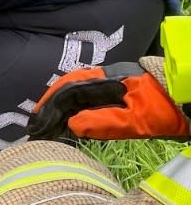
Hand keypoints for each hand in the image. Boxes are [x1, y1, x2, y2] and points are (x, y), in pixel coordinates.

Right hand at [28, 56, 189, 139]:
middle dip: (51, 105)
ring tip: (48, 124)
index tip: (36, 118)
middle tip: (37, 124)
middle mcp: (108, 79)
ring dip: (62, 108)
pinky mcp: (121, 95)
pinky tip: (71, 121)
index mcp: (108, 80)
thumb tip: (71, 125)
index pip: (69, 87)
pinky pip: (90, 99)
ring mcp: (114, 85)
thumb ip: (104, 122)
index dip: (50, 102)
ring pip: (79, 93)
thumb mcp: (137, 121)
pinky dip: (75, 110)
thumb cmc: (167, 110)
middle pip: (71, 88)